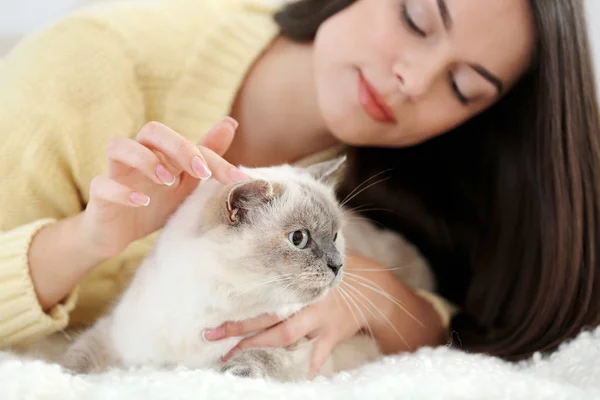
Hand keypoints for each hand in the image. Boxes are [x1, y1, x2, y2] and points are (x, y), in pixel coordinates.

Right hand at [82, 118, 247, 258]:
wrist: (118, 235)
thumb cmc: (155, 203)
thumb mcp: (186, 182)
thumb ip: (205, 154)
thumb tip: (230, 123)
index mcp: (161, 151)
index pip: (189, 143)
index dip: (214, 159)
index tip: (237, 178)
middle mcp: (137, 155)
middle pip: (151, 131)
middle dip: (178, 147)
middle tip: (199, 171)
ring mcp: (115, 173)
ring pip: (118, 146)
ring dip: (146, 160)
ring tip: (167, 180)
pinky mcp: (98, 195)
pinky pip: (101, 184)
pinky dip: (122, 191)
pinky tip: (142, 201)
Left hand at [203, 253, 446, 377]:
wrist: (370, 290)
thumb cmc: (332, 275)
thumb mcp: (312, 267)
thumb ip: (287, 270)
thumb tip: (249, 268)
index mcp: (296, 282)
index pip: (262, 295)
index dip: (237, 307)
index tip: (213, 316)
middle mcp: (303, 298)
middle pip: (266, 315)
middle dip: (237, 326)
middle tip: (211, 335)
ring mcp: (318, 317)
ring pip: (285, 334)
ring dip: (259, 345)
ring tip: (233, 354)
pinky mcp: (332, 333)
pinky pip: (320, 352)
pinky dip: (311, 366)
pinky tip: (303, 377)